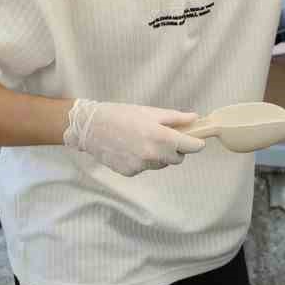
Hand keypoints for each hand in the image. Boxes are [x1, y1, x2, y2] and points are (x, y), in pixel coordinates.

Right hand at [64, 99, 206, 176]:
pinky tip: (131, 149)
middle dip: (176, 150)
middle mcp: (153, 154)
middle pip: (177, 159)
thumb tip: (195, 118)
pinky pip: (145, 168)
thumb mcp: (150, 112)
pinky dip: (143, 160)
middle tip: (165, 138)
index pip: (191, 147)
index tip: (195, 140)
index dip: (195, 143)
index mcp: (161, 137)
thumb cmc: (120, 115)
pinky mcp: (130, 172)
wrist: (89, 127)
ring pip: (161, 164)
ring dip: (159, 156)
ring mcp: (141, 165)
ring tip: (143, 141)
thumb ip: (175, 118)